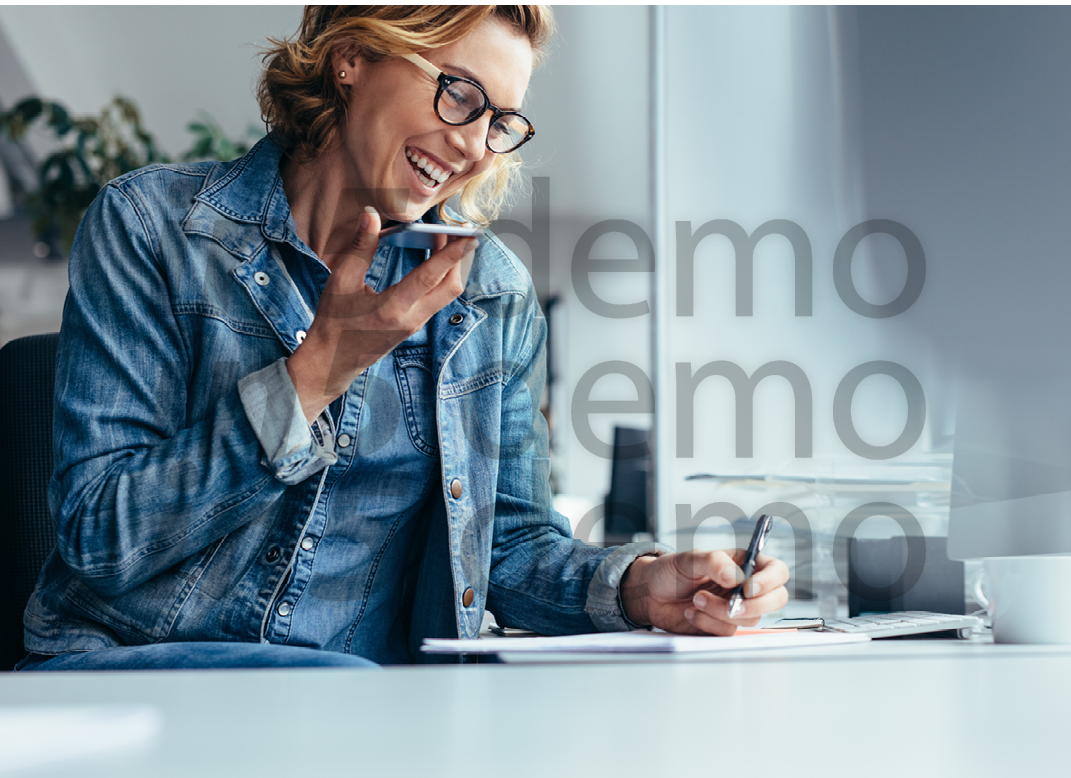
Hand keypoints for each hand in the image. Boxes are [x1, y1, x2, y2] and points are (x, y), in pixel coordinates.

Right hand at [287, 207, 475, 420]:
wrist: (332, 361)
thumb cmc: (333, 322)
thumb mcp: (341, 281)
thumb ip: (360, 247)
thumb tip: (371, 214)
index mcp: (392, 309)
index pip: (429, 278)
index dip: (451, 255)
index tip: (468, 237)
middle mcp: (411, 319)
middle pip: (451, 287)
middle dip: (460, 257)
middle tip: (459, 231)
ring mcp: (416, 324)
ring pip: (448, 294)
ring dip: (452, 267)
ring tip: (448, 239)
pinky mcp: (415, 325)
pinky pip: (438, 298)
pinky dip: (442, 277)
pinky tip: (435, 258)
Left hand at [619, 550, 788, 634]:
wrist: (652, 595)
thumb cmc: (671, 571)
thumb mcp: (689, 559)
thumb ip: (713, 562)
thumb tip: (734, 576)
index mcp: (744, 563)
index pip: (776, 571)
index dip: (770, 581)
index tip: (748, 588)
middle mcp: (745, 586)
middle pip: (776, 600)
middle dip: (752, 606)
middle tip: (730, 604)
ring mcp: (737, 608)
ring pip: (750, 619)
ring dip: (720, 612)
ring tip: (696, 600)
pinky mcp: (724, 626)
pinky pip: (728, 632)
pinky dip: (708, 624)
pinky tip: (692, 613)